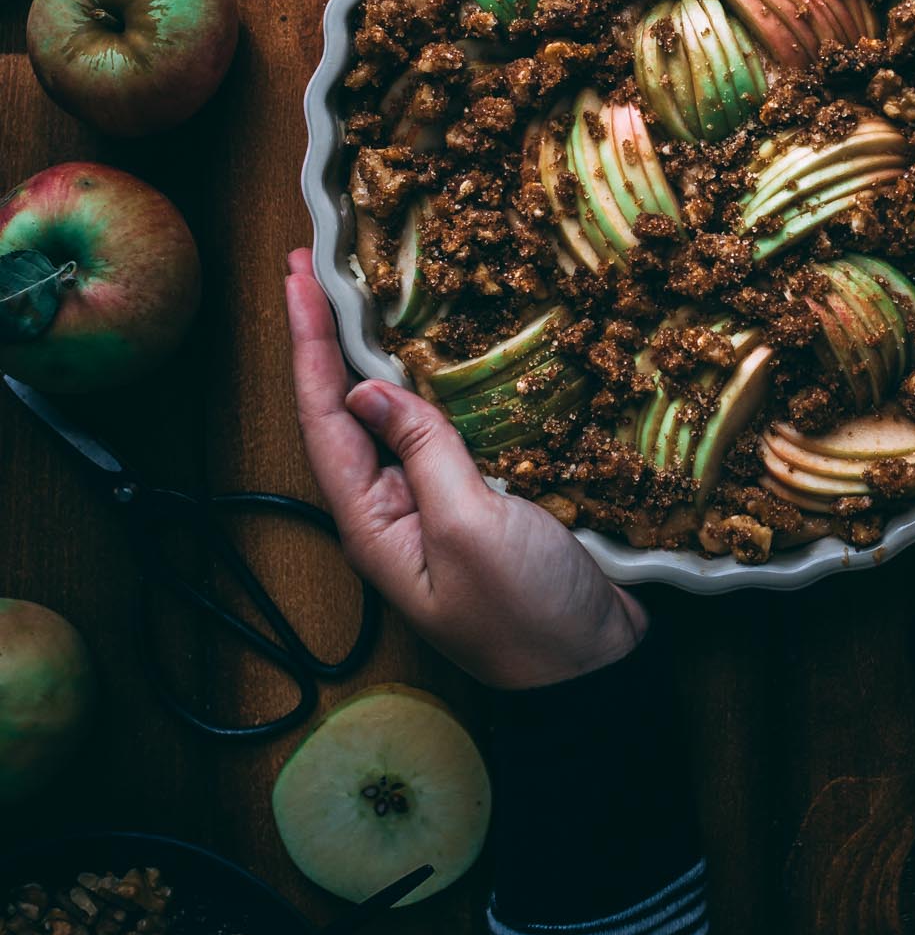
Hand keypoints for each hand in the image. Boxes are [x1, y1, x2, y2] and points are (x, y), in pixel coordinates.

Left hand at [284, 251, 645, 689]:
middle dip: (327, 337)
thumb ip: (424, 453)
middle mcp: (394, 508)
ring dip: (375, 352)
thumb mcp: (471, 528)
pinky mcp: (483, 497)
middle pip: (346, 409)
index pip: (325, 417)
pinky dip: (434, 381)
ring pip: (393, 414)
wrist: (595, 669)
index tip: (298, 278)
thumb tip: (368, 388)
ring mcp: (437, 503)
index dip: (310, 343)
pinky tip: (436, 352)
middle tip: (313, 265)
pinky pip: (444, 428)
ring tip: (358, 291)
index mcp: (374, 522)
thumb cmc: (528, 613)